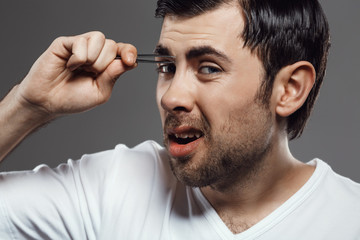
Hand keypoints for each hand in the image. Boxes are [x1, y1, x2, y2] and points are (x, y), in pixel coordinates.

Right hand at [16, 31, 136, 117]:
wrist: (49, 102)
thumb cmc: (73, 98)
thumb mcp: (100, 92)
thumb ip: (113, 76)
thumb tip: (129, 62)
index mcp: (106, 63)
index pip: (124, 50)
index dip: (129, 52)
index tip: (130, 60)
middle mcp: (95, 52)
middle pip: (112, 45)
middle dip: (104, 64)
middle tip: (90, 74)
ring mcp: (80, 46)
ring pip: (99, 38)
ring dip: (93, 59)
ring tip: (80, 69)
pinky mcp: (65, 43)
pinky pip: (81, 42)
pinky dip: (78, 58)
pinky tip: (70, 65)